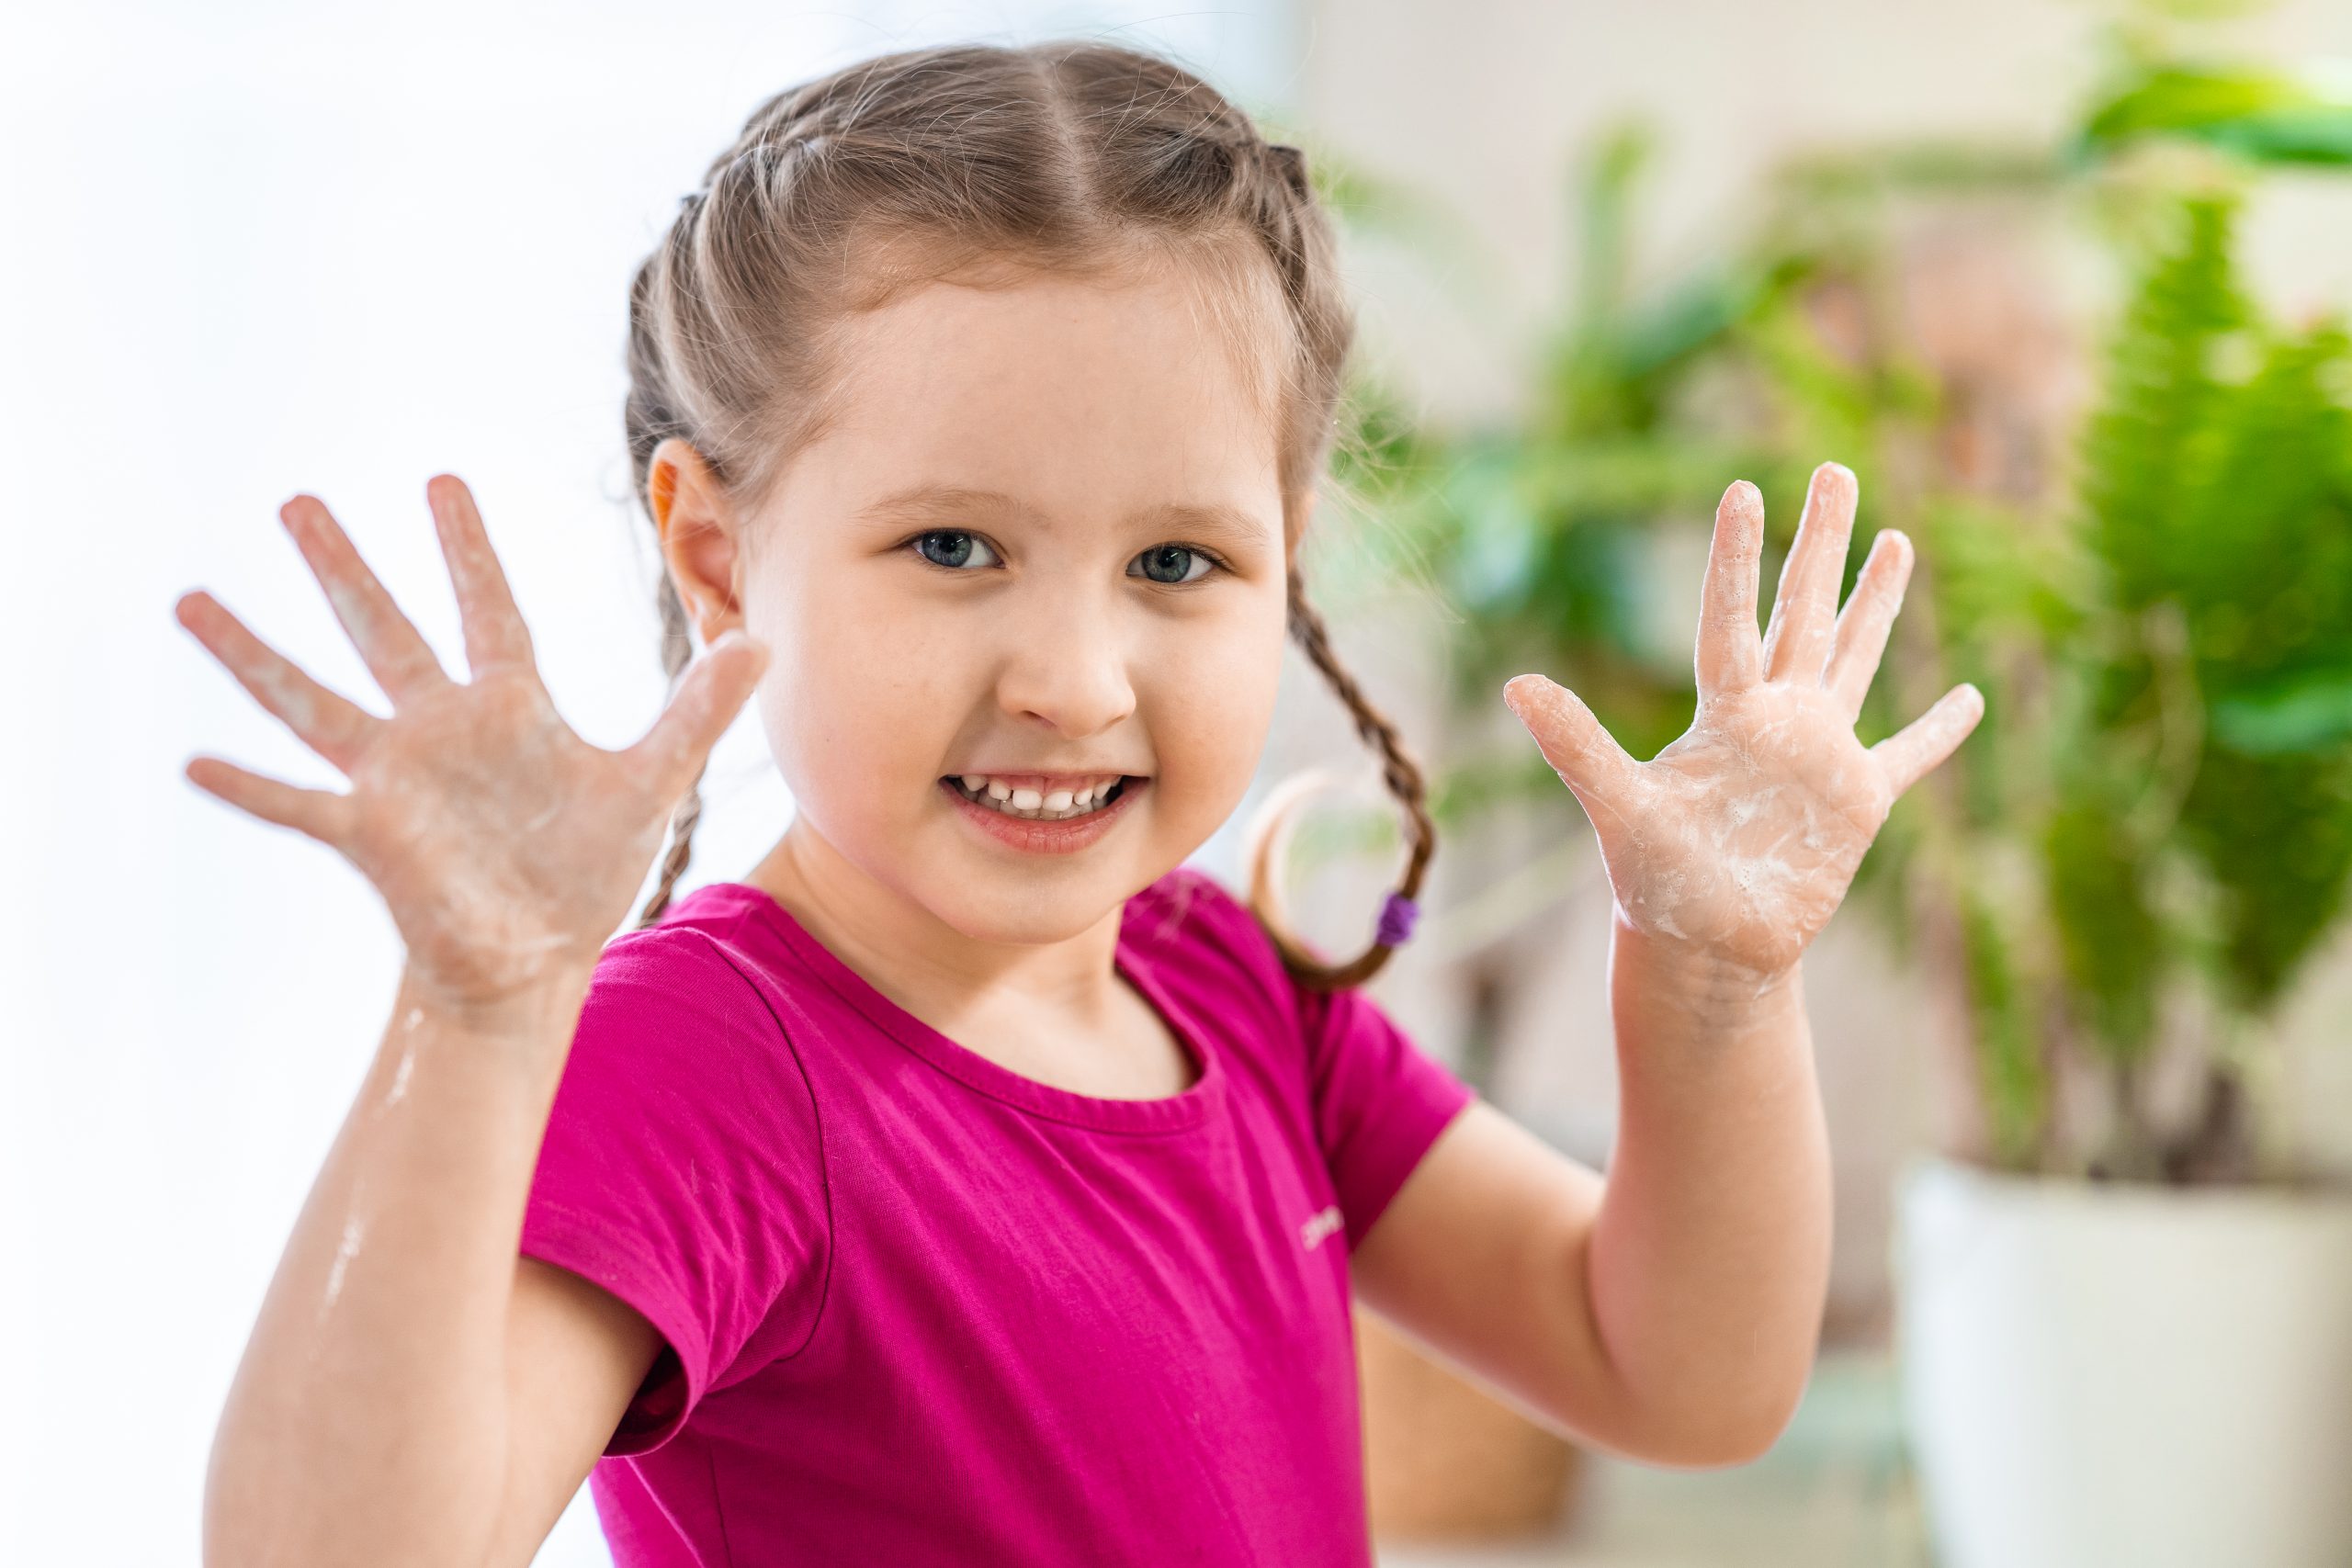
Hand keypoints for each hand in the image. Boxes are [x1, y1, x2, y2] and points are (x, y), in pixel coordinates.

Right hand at [176, 476, 767, 1012]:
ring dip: (253, 654)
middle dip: (342, 568)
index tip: (441, 481)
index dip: (467, 549)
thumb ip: (699, 712)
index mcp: (507, 706)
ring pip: (313, 699)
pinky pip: (299, 804)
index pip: (488, 609)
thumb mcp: (653, 784)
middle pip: (383, 631)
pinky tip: (194, 762)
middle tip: (296, 500)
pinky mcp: (371, 836)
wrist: (536, 961)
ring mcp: (396, 779)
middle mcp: (440, 728)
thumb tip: (761, 642)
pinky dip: (249, 786)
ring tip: (189, 598)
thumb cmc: (583, 871)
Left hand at [1504, 462, 1982, 983]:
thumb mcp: (1619, 807)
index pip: (1732, 618)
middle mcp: (1774, 718)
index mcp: (1724, 713)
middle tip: (1835, 471)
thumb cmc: (1654, 881)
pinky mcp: (1857, 804)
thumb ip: (1577, 745)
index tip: (1743, 488)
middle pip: (1803, 611)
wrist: (1703, 949)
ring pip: (1854, 657)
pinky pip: (1907, 756)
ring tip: (1896, 540)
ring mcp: (1819, 755)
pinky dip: (1938, 731)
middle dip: (1821, 543)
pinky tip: (1971, 697)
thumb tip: (1514, 684)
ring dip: (1875, 602)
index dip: (1737, 558)